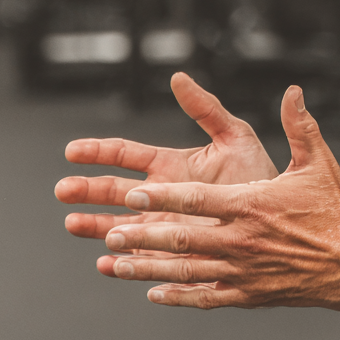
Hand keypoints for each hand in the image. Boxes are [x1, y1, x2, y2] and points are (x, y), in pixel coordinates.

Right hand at [55, 72, 277, 241]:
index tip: (72, 150)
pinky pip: (139, 261)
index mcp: (170, 165)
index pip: (126, 155)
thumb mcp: (234, 136)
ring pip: (117, 226)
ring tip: (71, 222)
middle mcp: (159, 196)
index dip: (98, 151)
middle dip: (86, 189)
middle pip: (113, 191)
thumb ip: (205, 108)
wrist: (277, 219)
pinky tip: (105, 262)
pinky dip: (120, 262)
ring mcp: (161, 226)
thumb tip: (178, 77)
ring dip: (94, 225)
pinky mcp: (170, 255)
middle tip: (62, 189)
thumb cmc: (257, 175)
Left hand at [98, 85, 339, 310]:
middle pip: (182, 238)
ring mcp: (242, 271)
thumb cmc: (334, 210)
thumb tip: (292, 92)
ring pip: (185, 270)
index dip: (163, 197)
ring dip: (147, 266)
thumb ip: (299, 125)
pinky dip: (176, 295)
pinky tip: (154, 292)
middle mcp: (242, 240)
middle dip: (142, 234)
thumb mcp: (317, 161)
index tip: (134, 194)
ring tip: (116, 263)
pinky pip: (204, 296)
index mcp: (252, 205)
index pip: (197, 200)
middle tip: (110, 231)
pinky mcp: (248, 294)